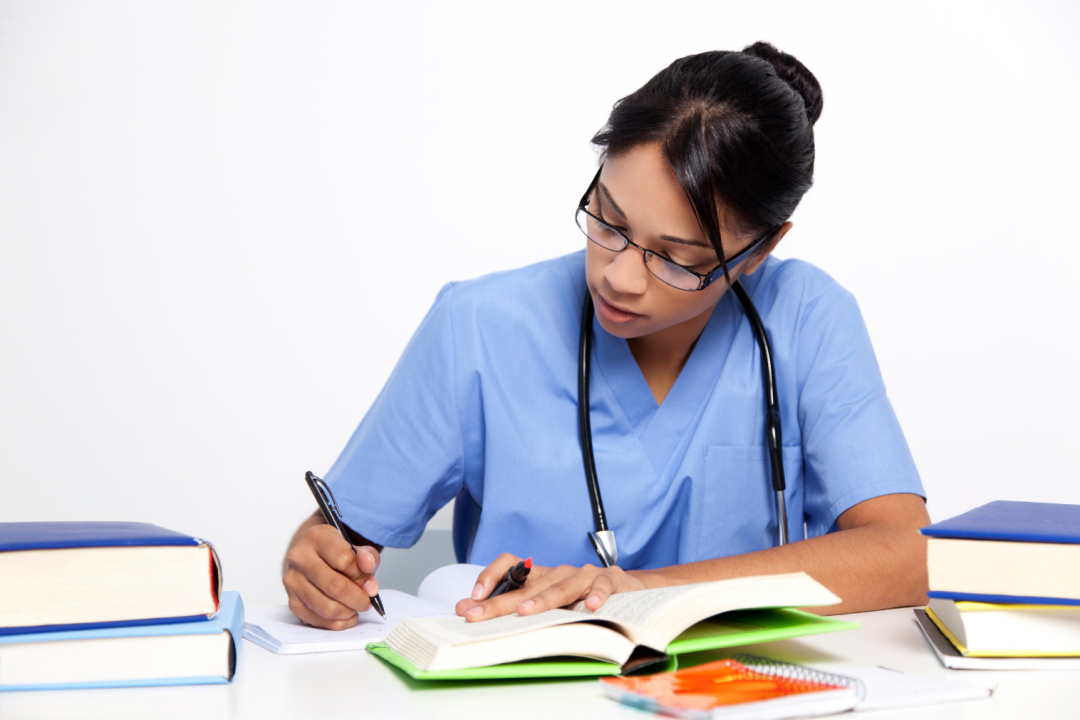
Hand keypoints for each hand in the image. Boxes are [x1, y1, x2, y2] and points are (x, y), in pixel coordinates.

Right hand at [283, 523, 380, 629]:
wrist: (313, 555)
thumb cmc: (336, 552)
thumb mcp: (355, 546)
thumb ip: (367, 558)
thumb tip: (369, 578)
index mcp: (317, 537)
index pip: (345, 560)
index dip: (361, 574)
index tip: (369, 580)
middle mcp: (299, 558)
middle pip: (335, 587)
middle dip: (358, 598)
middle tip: (368, 600)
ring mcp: (293, 581)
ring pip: (326, 607)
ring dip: (348, 612)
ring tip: (356, 606)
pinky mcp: (292, 601)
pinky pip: (318, 620)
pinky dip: (337, 622)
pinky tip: (346, 615)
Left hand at [454, 553, 648, 621]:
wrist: (630, 590)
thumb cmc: (584, 599)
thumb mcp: (551, 603)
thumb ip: (518, 606)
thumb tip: (470, 612)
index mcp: (542, 576)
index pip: (510, 565)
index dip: (490, 576)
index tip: (472, 599)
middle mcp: (560, 572)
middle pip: (527, 585)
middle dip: (499, 602)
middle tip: (476, 615)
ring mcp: (585, 575)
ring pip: (561, 586)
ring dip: (543, 600)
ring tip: (526, 612)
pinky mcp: (611, 580)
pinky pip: (602, 586)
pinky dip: (596, 595)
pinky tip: (592, 607)